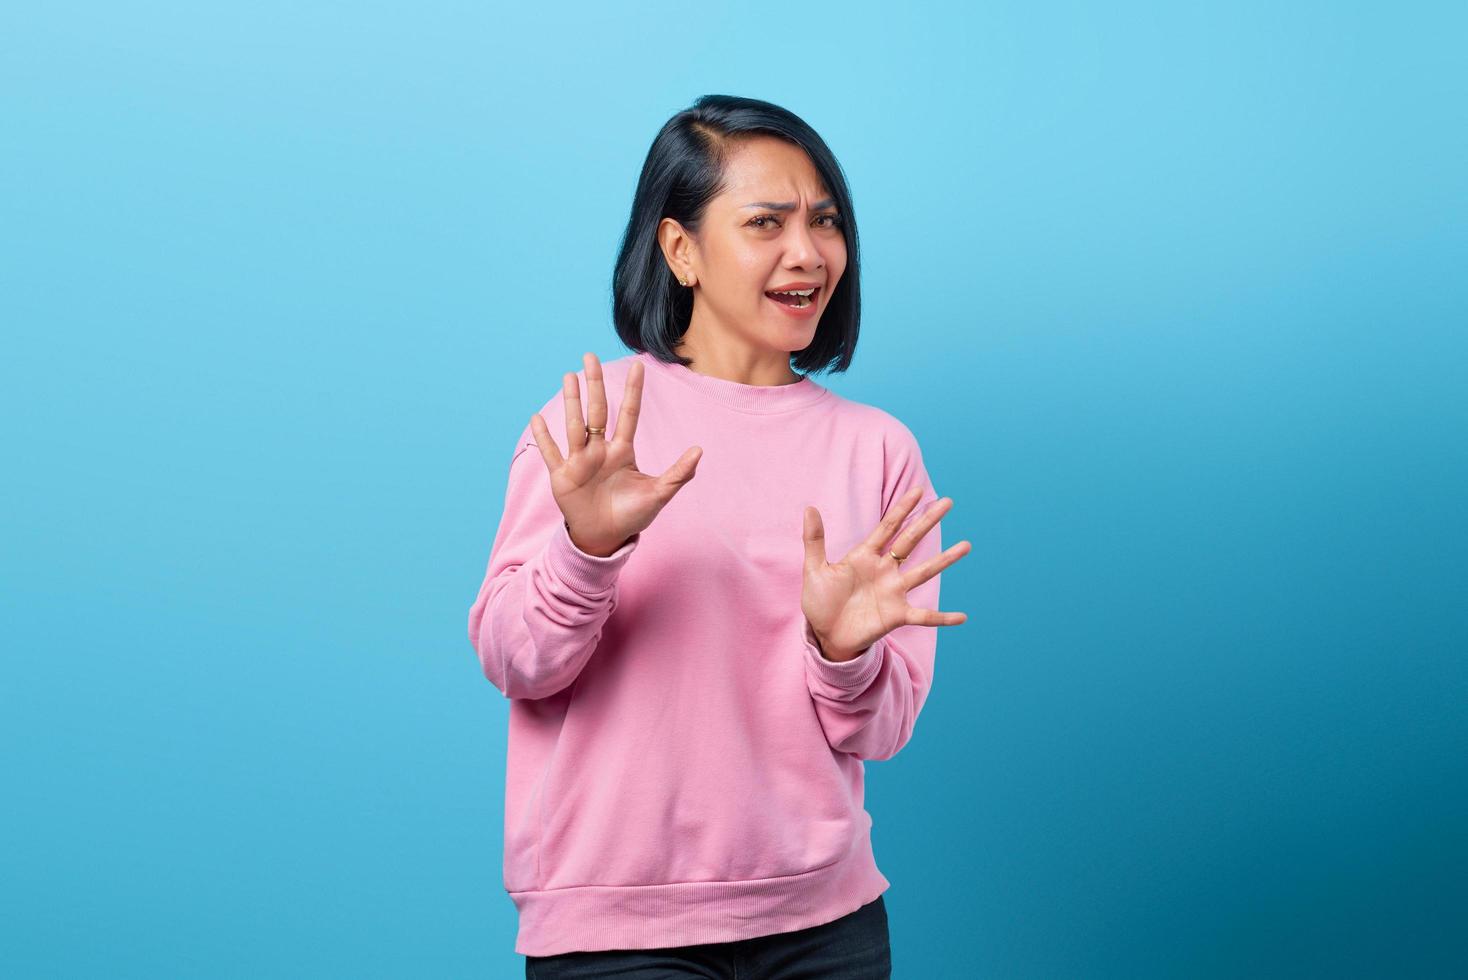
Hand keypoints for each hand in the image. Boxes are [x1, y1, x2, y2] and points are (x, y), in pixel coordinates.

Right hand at [529, 352, 702, 556]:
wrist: (606, 538)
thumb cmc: (632, 515)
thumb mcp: (659, 494)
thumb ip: (678, 474)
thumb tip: (699, 450)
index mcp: (623, 451)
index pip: (629, 414)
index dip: (633, 391)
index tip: (639, 365)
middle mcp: (600, 450)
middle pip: (597, 411)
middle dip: (594, 384)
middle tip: (590, 356)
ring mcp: (580, 461)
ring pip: (574, 425)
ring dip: (571, 402)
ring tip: (568, 377)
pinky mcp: (563, 476)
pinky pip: (552, 453)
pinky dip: (544, 437)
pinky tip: (537, 418)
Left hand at [801, 486, 970, 660]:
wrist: (825, 636)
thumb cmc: (821, 602)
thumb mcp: (815, 569)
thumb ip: (814, 540)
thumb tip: (809, 507)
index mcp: (865, 556)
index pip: (888, 527)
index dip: (902, 509)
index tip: (918, 491)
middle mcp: (884, 571)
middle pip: (910, 541)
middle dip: (928, 521)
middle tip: (948, 502)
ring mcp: (893, 592)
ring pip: (924, 572)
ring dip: (945, 559)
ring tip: (967, 545)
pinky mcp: (897, 616)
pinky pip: (924, 616)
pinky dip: (942, 618)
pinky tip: (962, 617)